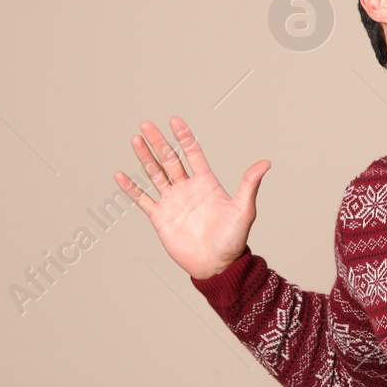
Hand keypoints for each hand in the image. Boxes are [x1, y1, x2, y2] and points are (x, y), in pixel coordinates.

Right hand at [114, 117, 269, 280]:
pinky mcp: (161, 217)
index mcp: (206, 183)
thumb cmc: (233, 240)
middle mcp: (188, 189)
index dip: (184, 137)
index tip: (175, 121)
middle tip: (147, 124)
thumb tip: (266, 163)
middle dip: (159, 142)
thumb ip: (249, 185)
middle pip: (170, 159)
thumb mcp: (244, 210)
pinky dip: (131, 188)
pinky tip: (120, 175)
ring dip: (145, 157)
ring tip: (135, 140)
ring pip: (155, 174)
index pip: (193, 154)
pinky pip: (143, 200)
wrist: (217, 265)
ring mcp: (173, 202)